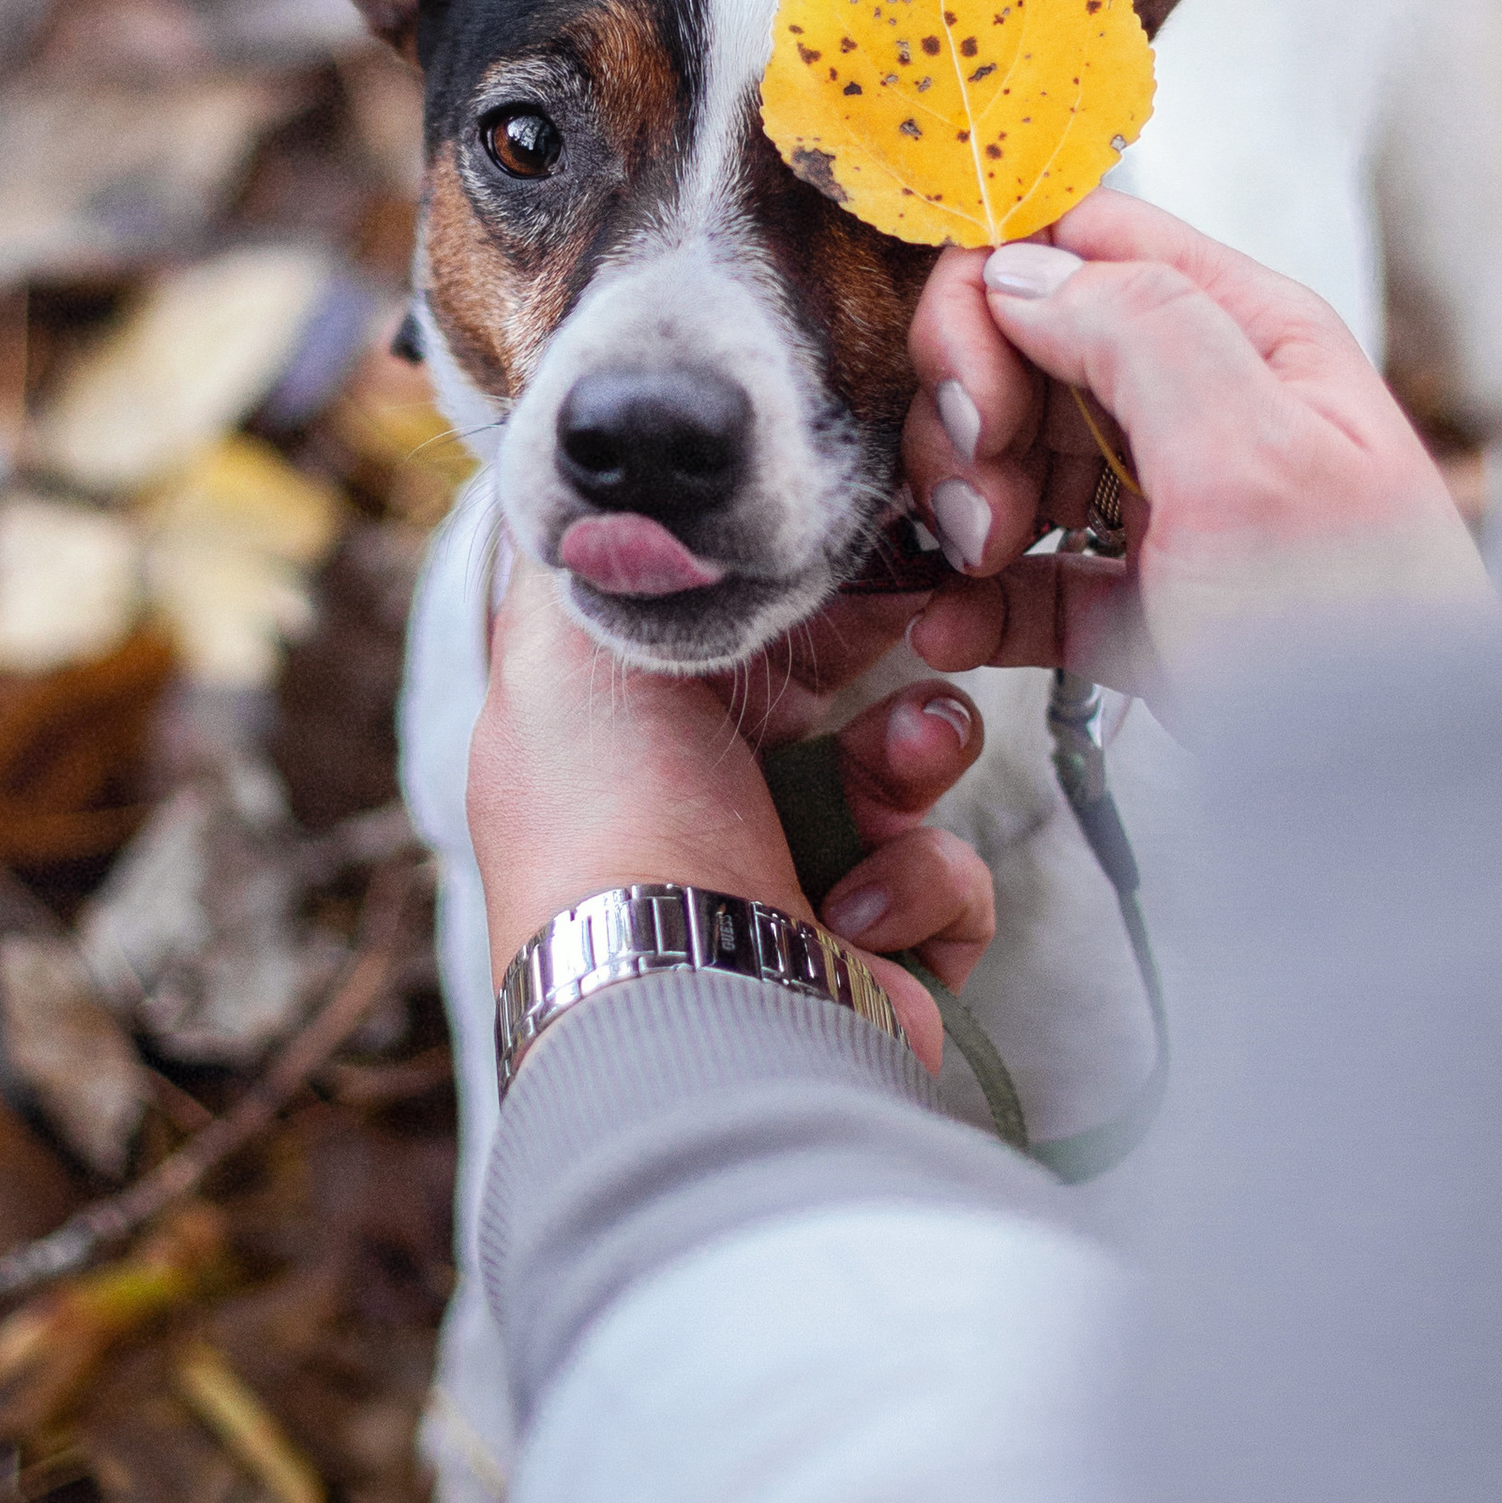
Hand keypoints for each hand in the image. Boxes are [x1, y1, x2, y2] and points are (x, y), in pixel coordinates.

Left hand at [467, 553, 997, 1067]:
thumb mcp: (553, 658)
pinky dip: (922, 888)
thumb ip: (579, 563)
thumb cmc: (608, 826)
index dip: (815, 576)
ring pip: (911, 772)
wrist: (679, 1007)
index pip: (749, 623)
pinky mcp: (877, 956)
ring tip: (902, 774)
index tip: (874, 529)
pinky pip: (948, 885)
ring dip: (920, 755)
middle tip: (929, 614)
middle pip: (845, 684)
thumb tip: (596, 495)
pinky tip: (857, 910)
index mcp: (643, 729)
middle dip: (892, 649)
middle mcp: (716, 802)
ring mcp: (800, 882)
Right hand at [900, 191, 1489, 686]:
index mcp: (1248, 332)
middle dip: (970, 416)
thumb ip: (1142, 334)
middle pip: (1027, 344)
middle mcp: (1203, 401)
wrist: (1398, 811)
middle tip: (987, 508)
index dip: (994, 294)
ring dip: (965, 503)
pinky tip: (948, 628)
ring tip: (980, 569)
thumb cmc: (1360, 636)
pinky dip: (972, 594)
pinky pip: (1023, 571)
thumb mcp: (1256, 461)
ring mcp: (1167, 506)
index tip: (977, 399)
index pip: (1080, 238)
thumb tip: (1018, 267)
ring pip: (1012, 453)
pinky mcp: (1138, 609)